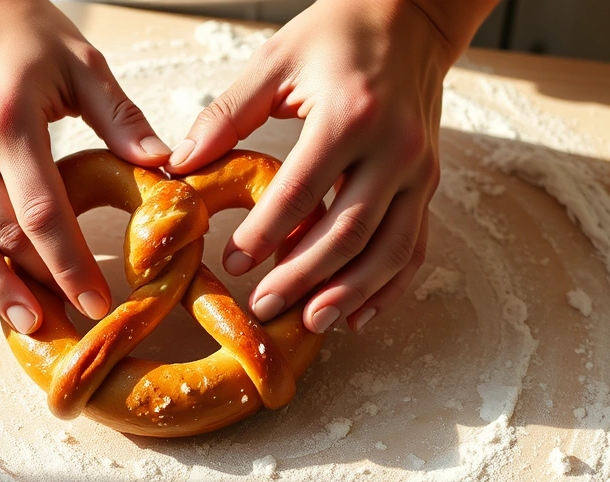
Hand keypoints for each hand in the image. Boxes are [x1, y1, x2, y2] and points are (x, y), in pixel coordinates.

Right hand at [0, 0, 171, 330]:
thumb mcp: (83, 64)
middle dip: (39, 287)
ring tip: (29, 325)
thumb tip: (163, 164)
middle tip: (70, 326)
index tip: (97, 301)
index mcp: (8, 122)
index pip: (42, 212)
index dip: (70, 264)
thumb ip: (121, 117)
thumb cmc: (29, 35)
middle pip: (3, 236)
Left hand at [167, 0, 494, 333]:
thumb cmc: (336, 35)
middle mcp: (394, 148)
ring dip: (350, 293)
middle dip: (303, 277)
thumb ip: (228, 113)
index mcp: (350, 116)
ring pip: (389, 249)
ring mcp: (419, 170)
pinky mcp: (428, 184)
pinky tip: (359, 314)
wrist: (410, 18)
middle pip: (348, 232)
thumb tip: (181, 161)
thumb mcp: (276, 60)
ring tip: (311, 323)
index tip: (233, 264)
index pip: (302, 190)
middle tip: (264, 307)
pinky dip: (389, 286)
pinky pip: (414, 246)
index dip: (266, 233)